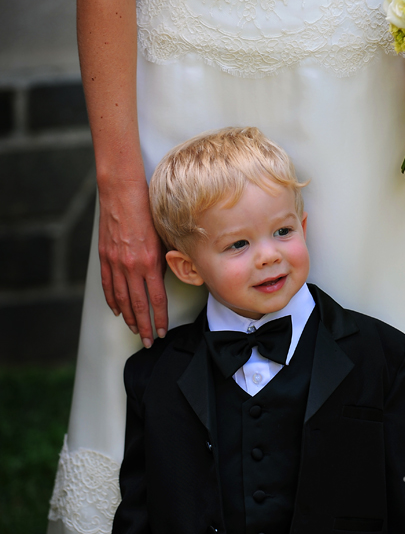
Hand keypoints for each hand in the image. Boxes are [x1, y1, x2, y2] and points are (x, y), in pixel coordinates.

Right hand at [98, 181, 167, 347]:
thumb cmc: (147, 209)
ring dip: (128, 318)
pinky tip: (117, 310)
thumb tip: (171, 277)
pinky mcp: (105, 257)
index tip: (161, 331)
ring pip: (120, 299)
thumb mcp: (165, 235)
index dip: (159, 319)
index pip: (156, 300)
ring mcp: (115, 263)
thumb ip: (167, 259)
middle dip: (143, 326)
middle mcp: (131, 266)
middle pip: (137, 305)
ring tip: (134, 330)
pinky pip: (107, 285)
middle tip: (147, 342)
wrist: (122, 192)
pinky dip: (112, 300)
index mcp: (149, 262)